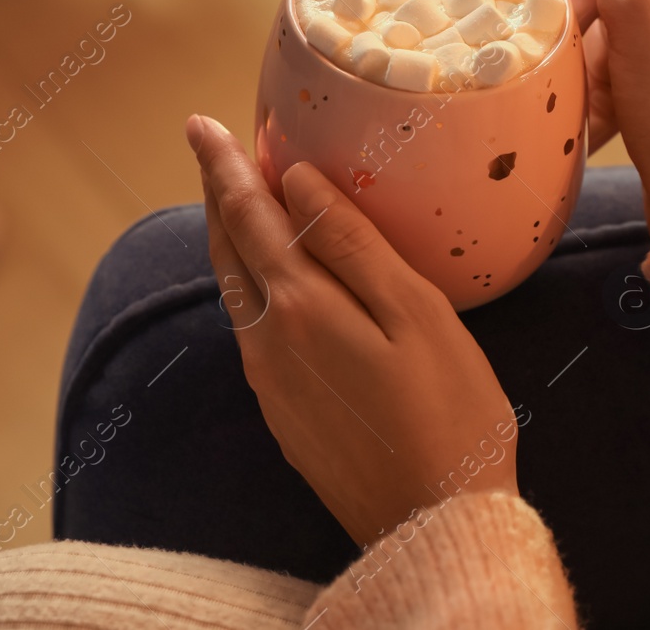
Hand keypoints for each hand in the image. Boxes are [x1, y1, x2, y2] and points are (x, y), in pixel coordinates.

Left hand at [187, 115, 520, 545]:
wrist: (434, 526)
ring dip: (231, 238)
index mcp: (299, 306)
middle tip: (208, 145)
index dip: (223, 165)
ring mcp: (270, 382)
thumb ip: (351, 244)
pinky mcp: (282, 414)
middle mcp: (267, 341)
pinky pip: (251, 328)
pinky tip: (271, 278)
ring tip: (237, 198)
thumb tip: (294, 181)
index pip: (246, 215)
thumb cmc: (450, 412)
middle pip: (227, 250)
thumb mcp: (416, 314)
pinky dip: (250, 283)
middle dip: (216, 193)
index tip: (199, 123)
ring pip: (234, 291)